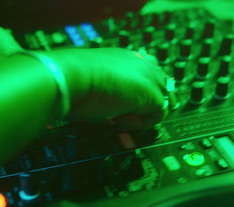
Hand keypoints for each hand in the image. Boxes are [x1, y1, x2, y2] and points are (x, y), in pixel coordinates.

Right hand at [46, 48, 174, 128]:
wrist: (71, 75)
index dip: (142, 88)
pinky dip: (138, 123)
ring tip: (117, 116)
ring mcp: (150, 78)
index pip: (149, 69)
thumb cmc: (72, 77)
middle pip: (162, 85)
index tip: (127, 104)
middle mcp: (142, 63)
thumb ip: (103, 83)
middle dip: (146, 103)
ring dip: (141, 113)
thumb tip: (103, 99)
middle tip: (123, 114)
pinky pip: (157, 115)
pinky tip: (117, 118)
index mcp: (127, 56)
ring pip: (161, 101)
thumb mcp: (89, 77)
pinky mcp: (153, 96)